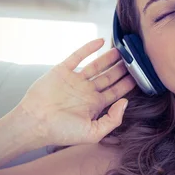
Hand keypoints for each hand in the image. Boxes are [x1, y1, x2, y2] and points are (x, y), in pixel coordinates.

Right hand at [16, 38, 135, 145]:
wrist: (34, 123)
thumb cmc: (61, 132)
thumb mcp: (92, 133)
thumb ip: (112, 120)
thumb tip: (126, 103)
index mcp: (95, 105)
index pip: (116, 91)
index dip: (128, 83)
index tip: (140, 75)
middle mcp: (87, 91)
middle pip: (109, 76)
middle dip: (122, 68)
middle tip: (135, 58)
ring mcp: (75, 80)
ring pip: (96, 65)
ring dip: (109, 57)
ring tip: (122, 49)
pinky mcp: (62, 71)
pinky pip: (78, 56)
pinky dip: (89, 48)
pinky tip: (100, 41)